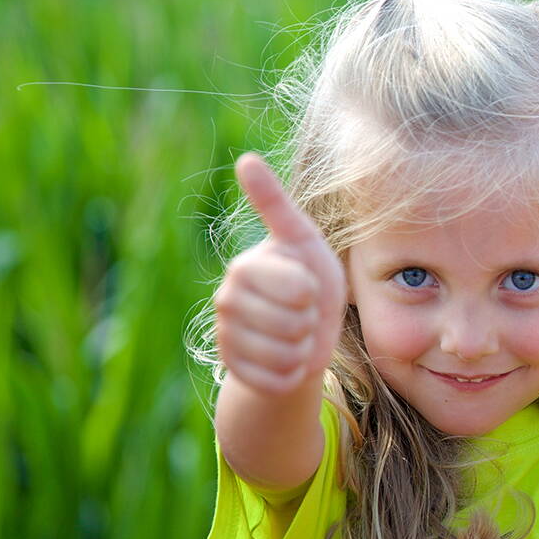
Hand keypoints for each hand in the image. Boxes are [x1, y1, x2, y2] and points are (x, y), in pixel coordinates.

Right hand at [211, 153, 346, 396]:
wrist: (300, 333)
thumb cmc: (308, 279)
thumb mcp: (303, 240)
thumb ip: (275, 205)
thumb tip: (244, 158)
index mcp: (244, 266)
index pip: (296, 289)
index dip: (312, 293)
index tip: (306, 284)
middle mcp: (225, 299)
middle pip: (291, 324)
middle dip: (310, 323)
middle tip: (303, 313)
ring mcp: (225, 336)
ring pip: (285, 355)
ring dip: (303, 350)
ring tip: (296, 335)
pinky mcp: (233, 369)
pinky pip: (277, 380)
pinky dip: (293, 375)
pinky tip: (287, 360)